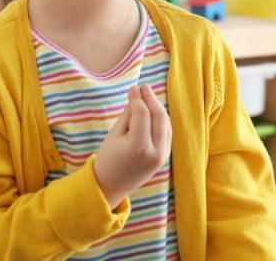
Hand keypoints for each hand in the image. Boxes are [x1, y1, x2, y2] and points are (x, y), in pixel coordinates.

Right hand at [93, 84, 171, 208]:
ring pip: (166, 124)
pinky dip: (161, 120)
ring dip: (158, 108)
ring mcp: (162, 155)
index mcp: (140, 146)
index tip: (133, 88)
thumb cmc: (108, 159)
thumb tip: (137, 95)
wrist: (110, 187)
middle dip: (152, 99)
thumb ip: (128, 114)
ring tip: (147, 96)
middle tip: (143, 87)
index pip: (143, 114)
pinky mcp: (164, 156)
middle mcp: (156, 151)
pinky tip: (153, 111)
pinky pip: (167, 132)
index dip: (138, 98)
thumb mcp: (114, 134)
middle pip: (159, 117)